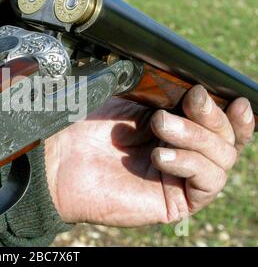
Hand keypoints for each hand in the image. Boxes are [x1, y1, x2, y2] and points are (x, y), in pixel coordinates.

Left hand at [45, 85, 254, 225]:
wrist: (59, 158)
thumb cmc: (88, 127)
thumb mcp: (130, 101)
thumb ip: (166, 95)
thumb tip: (199, 87)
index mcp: (175, 129)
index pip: (219, 124)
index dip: (229, 111)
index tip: (223, 94)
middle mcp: (183, 154)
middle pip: (226, 140)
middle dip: (211, 116)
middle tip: (191, 99)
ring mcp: (179, 179)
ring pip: (221, 160)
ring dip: (196, 136)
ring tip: (160, 125)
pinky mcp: (174, 202)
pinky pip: (207, 183)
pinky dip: (191, 163)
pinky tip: (160, 154)